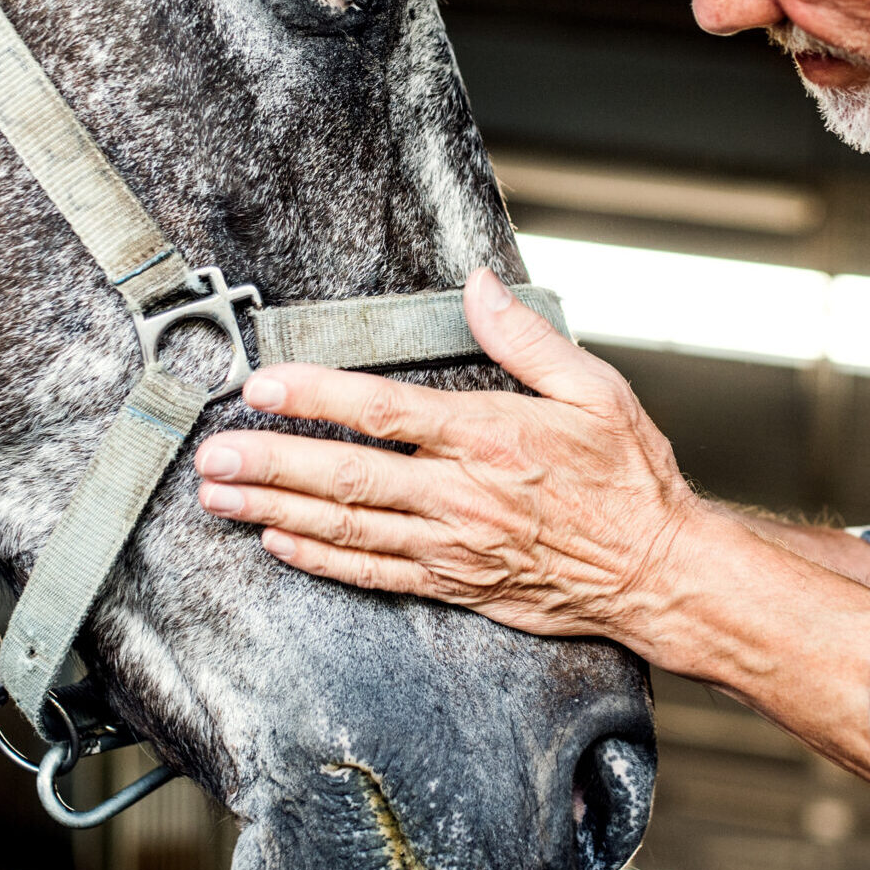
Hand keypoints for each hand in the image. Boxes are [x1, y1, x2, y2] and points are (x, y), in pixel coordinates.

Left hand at [192, 268, 707, 646]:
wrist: (656, 571)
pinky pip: (373, 572)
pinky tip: (279, 542)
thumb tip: (479, 286)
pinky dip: (321, 559)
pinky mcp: (454, 583)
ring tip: (221, 496)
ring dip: (276, 509)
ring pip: (345, 527)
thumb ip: (525, 338)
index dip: (316, 396)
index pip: (383, 412)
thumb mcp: (595, 389)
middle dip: (271, 463)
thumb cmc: (628, 480)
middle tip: (214, 455)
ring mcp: (452, 545)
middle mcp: (460, 494)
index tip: (264, 384)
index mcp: (489, 437)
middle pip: (345, 476)